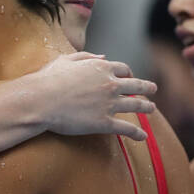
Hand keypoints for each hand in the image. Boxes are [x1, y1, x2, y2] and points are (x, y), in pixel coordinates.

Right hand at [25, 52, 156, 140]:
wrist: (40, 101)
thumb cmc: (48, 80)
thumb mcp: (66, 60)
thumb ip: (86, 57)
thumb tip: (103, 57)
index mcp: (101, 68)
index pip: (123, 69)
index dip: (128, 73)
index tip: (130, 76)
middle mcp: (110, 84)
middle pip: (136, 85)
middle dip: (146, 87)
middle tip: (153, 89)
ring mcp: (109, 104)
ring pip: (136, 105)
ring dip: (147, 107)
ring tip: (152, 109)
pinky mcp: (105, 123)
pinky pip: (127, 128)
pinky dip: (137, 133)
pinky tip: (143, 137)